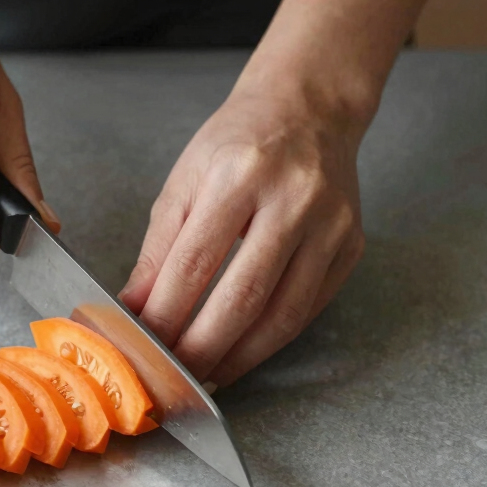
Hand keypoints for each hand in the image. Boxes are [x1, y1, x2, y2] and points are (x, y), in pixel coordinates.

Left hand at [119, 87, 366, 386]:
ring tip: (205, 377)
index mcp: (238, 176)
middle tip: (172, 377)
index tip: (142, 345)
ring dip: (240, 357)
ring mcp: (330, 225)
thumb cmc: (236, 143)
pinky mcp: (352, 245)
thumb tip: (135, 307)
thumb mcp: (184, 182)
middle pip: (242, 296)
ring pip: (283, 314)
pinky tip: (242, 354)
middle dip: (201, 348)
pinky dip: (272, 340)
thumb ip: (159, 249)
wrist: (309, 109)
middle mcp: (292, 200)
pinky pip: (308, 309)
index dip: (165, 314)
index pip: (194, 263)